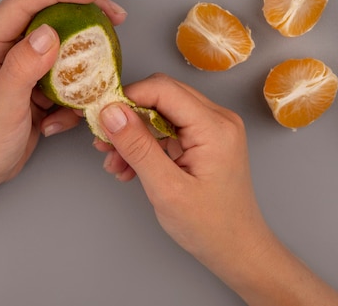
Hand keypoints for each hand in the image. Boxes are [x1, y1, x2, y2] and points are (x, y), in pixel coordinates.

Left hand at [0, 0, 126, 191]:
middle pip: (47, 14)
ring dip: (85, 58)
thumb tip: (49, 32)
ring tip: (103, 72)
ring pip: (62, 46)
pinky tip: (66, 118)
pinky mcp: (35, 84)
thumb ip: (23, 67)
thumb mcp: (0, 105)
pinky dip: (75, 94)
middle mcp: (4, 50)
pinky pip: (65, 76)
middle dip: (83, 11)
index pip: (24, 2)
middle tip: (115, 16)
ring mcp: (21, 67)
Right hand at [94, 74, 337, 305]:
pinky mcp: (206, 139)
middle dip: (128, 117)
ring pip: (162, 112)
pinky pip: (169, 129)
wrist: (237, 248)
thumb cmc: (210, 226)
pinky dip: (147, 144)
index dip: (127, 97)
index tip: (101, 117)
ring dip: (135, 133)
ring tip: (115, 162)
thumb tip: (111, 112)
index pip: (163, 89)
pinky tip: (130, 167)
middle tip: (104, 142)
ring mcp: (213, 128)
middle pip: (162, 96)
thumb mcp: (166, 188)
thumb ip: (137, 146)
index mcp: (214, 126)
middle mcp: (218, 119)